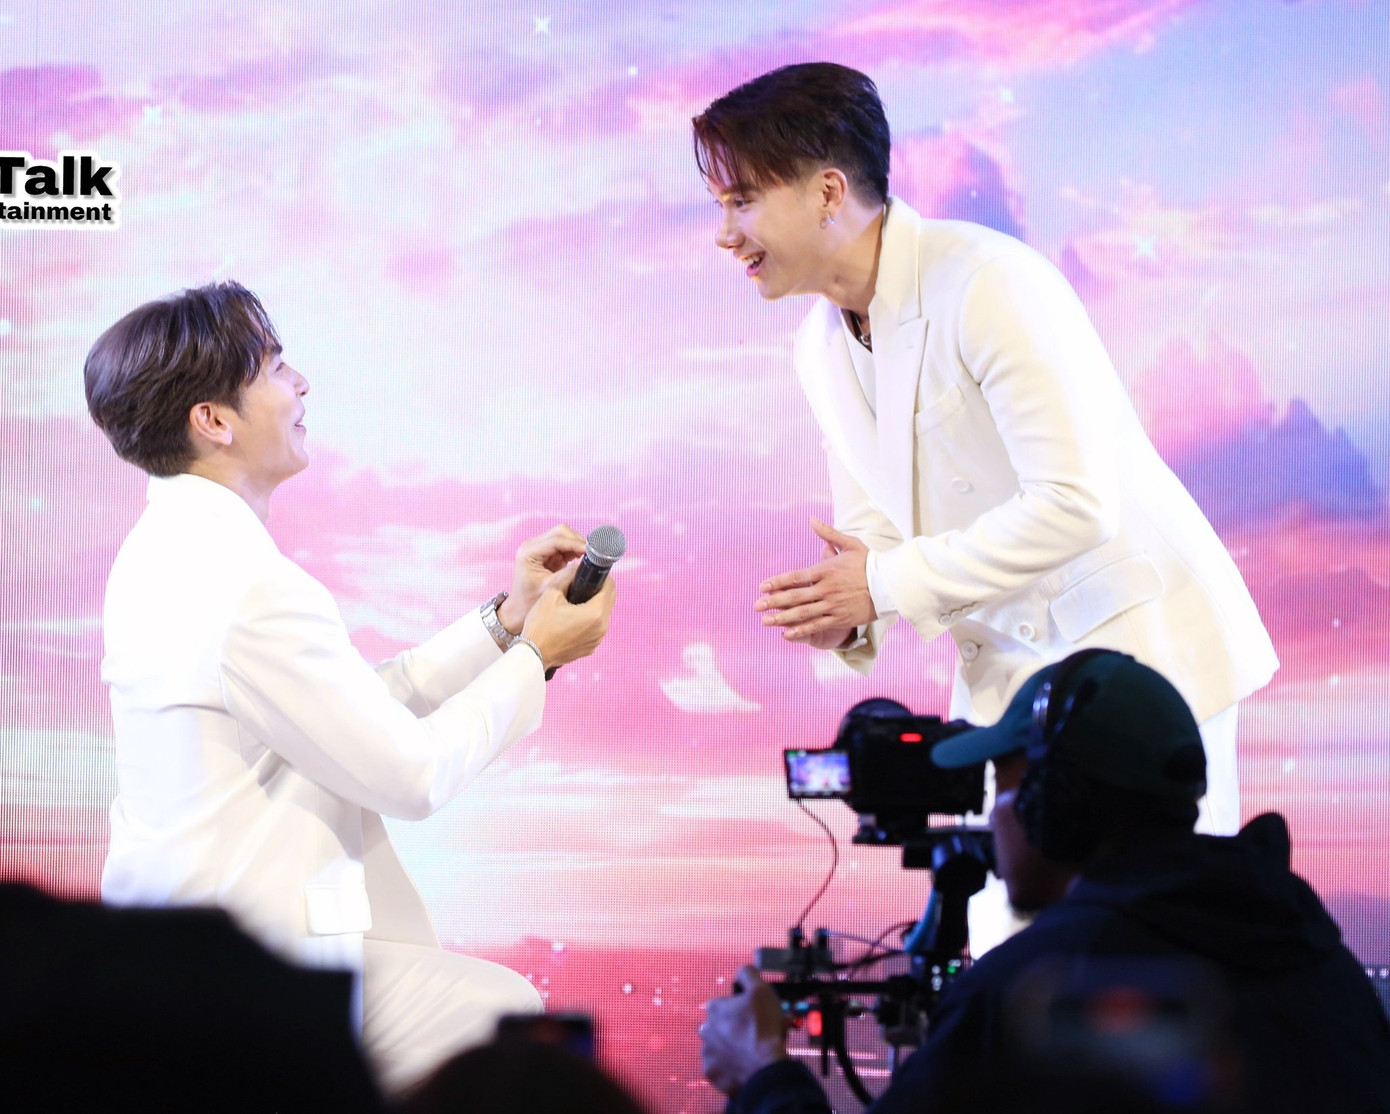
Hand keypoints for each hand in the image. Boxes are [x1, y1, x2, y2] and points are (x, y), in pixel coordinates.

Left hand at [498, 524, 587, 633]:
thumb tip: (586, 563)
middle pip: (560, 532)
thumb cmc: (530, 602)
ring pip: (564, 536)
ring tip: (589, 557)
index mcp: (528, 552)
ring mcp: (539, 548)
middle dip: (577, 541)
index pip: (556, 539)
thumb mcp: (551, 588)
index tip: (590, 551)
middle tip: (591, 554)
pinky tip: (583, 560)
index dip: (575, 543)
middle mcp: (532, 545)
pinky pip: (565, 545)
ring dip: (577, 545)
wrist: (519, 611)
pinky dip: (575, 550)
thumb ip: (567, 574)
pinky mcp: (548, 553)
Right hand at [520, 562, 615, 669]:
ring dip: (594, 606)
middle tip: (583, 584)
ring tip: (576, 601)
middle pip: (609, 600)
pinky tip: (573, 618)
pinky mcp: (591, 647)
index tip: (591, 573)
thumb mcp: (551, 593)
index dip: (602, 576)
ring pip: (603, 615)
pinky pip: (596, 628)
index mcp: (596, 613)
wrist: (533, 654)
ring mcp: (597, 640)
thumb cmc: (540, 625)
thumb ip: (568, 576)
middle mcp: (602, 628)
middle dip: (599, 590)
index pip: (610, 587)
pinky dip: (589, 621)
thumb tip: (577, 568)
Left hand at [699, 965, 788, 1094]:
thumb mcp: (761, 990)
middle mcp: (705, 1029)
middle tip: (754, 1035)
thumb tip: (741, 971)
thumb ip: (748, 974)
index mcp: (714, 1008)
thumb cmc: (763, 1027)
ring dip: (730, 1047)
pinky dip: (729, 1067)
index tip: (755, 1016)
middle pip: (721, 1025)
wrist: (765, 1067)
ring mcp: (707, 1053)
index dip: (742, 1009)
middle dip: (734, 1028)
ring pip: (719, 1046)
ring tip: (750, 1051)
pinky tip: (744, 1065)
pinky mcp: (711, 1073)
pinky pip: (720, 1067)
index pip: (725, 1004)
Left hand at [756, 519, 875, 640]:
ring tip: (766, 621)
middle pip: (795, 596)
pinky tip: (786, 634)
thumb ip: (829, 534)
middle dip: (773, 602)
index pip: (796, 577)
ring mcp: (832, 605)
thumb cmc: (870, 563)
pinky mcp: (840, 618)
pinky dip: (801, 630)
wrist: (891, 584)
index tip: (762, 587)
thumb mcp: (851, 544)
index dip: (777, 582)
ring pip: (803, 613)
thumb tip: (811, 520)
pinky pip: (817, 625)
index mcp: (826, 570)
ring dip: (782, 618)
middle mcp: (826, 589)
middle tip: (757, 606)